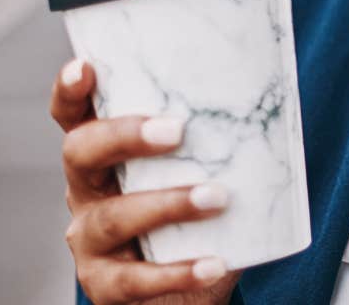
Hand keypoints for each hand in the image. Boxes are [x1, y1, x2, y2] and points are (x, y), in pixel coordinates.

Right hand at [51, 57, 242, 303]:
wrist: (185, 293)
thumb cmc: (194, 219)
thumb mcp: (198, 172)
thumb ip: (215, 139)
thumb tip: (278, 91)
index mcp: (104, 156)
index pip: (74, 117)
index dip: (70, 91)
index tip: (85, 68)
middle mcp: (86, 192)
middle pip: (81, 154)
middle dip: (125, 136)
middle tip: (176, 130)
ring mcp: (90, 240)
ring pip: (113, 217)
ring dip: (167, 204)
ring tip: (216, 198)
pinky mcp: (105, 285)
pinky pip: (136, 279)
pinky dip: (177, 271)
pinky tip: (213, 262)